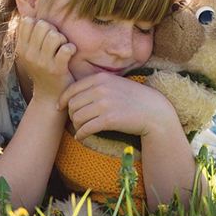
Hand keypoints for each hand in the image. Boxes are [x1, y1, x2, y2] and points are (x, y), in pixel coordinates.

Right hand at [16, 17, 75, 100]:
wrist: (49, 96)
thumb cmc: (43, 69)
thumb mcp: (30, 53)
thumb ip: (29, 35)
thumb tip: (29, 14)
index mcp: (21, 48)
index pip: (27, 22)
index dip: (39, 23)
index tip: (44, 35)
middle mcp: (29, 55)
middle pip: (43, 25)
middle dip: (53, 30)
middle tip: (57, 42)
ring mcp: (42, 63)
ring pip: (54, 35)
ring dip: (62, 39)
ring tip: (62, 47)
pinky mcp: (57, 70)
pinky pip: (66, 49)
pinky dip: (71, 48)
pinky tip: (70, 53)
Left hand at [58, 72, 176, 140]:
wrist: (154, 111)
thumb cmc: (134, 98)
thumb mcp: (115, 84)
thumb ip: (97, 85)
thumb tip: (74, 95)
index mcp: (101, 78)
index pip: (72, 89)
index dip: (63, 100)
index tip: (60, 107)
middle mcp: (101, 89)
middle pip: (72, 104)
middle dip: (71, 114)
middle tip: (76, 121)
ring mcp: (105, 104)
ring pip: (77, 117)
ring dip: (76, 126)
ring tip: (81, 129)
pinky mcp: (109, 119)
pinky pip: (86, 128)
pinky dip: (81, 135)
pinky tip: (82, 137)